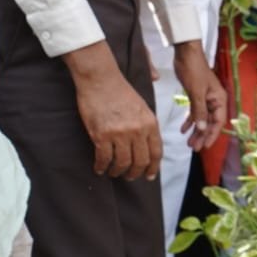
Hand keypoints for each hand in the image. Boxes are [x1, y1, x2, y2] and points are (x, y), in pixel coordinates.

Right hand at [64, 43, 162, 179]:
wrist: (101, 80)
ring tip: (114, 172)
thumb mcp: (143, 107)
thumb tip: (150, 144)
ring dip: (118, 171)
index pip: (156, 152)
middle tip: (130, 176)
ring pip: (122, 162)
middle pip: (140, 161)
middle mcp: (138, 130)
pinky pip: (104, 158)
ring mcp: (120, 133)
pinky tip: (100, 168)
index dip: (153, 167)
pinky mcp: (102, 135)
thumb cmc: (121, 92)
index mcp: (150, 123)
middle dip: (135, 173)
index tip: (149, 175)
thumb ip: (148, 125)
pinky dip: (102, 166)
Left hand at [174, 41, 226, 150]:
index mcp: (219, 99)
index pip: (218, 122)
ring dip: (196, 130)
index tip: (203, 146)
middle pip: (210, 122)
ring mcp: (206, 98)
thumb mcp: (196, 92)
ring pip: (202, 119)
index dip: (211, 135)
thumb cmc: (194, 70)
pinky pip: (195, 112)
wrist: (186, 53)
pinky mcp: (197, 96)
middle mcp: (215, 101)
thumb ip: (199, 111)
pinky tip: (183, 129)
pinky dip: (190, 120)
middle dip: (202, 135)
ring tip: (188, 142)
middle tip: (193, 148)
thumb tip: (201, 128)